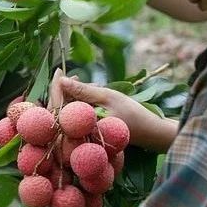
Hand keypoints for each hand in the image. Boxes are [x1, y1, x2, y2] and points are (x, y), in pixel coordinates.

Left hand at [58, 76, 178, 151]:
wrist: (150, 132)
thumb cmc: (132, 114)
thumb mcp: (107, 97)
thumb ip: (83, 90)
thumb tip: (62, 80)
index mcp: (81, 128)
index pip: (58, 107)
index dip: (56, 87)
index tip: (58, 71)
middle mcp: (79, 134)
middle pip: (60, 109)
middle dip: (65, 90)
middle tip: (73, 76)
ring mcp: (83, 134)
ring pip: (69, 111)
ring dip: (75, 95)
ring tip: (89, 84)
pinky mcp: (89, 132)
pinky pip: (78, 115)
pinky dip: (81, 102)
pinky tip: (91, 93)